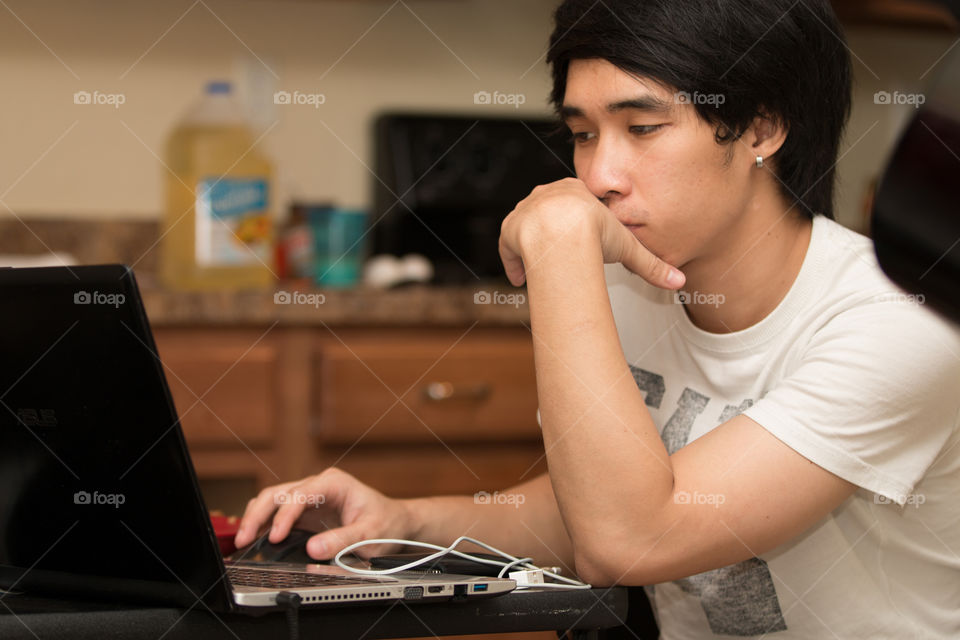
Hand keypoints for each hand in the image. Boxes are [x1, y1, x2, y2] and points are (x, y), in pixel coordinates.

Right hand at [235, 467, 414, 559]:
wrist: (395, 523)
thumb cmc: (386, 524)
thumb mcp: (370, 535)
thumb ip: (343, 541)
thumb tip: (313, 549)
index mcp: (334, 483)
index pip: (299, 495)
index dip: (284, 516)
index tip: (275, 538)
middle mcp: (318, 485)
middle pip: (278, 494)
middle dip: (258, 515)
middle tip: (244, 539)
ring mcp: (309, 497)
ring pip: (272, 500)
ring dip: (256, 518)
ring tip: (243, 540)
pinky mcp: (305, 512)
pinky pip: (277, 513)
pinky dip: (264, 524)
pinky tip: (254, 539)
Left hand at [498, 178, 684, 288]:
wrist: (561, 231)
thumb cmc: (595, 234)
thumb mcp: (628, 247)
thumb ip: (651, 265)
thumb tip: (679, 281)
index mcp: (573, 190)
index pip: (573, 202)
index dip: (576, 220)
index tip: (578, 236)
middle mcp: (546, 195)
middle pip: (546, 211)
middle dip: (549, 229)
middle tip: (555, 252)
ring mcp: (526, 210)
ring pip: (526, 227)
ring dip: (529, 245)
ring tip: (537, 267)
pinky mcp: (510, 228)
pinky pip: (509, 245)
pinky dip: (513, 261)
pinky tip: (520, 278)